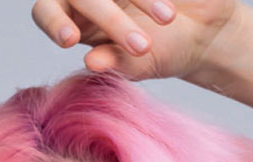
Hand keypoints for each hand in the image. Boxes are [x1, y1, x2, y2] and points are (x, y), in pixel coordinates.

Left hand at [31, 0, 245, 82]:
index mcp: (77, 20)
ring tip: (167, 19)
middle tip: (142, 45)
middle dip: (111, 20)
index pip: (46, 10)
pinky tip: (167, 6)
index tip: (70, 39)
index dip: (52, 21)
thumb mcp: (139, 64)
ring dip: (139, 0)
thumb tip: (91, 62)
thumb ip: (114, 63)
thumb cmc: (164, 52)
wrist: (205, 32)